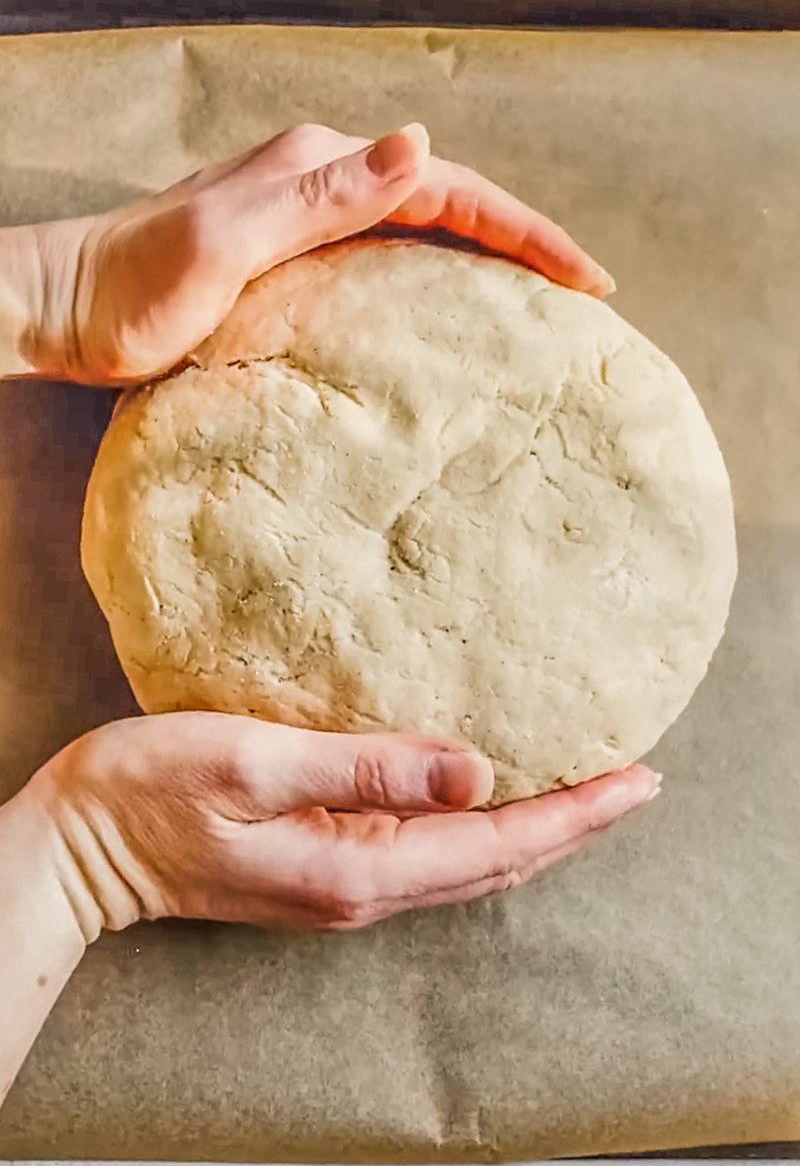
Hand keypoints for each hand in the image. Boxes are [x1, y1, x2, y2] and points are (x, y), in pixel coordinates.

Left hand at [28, 122, 613, 385]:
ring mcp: (304, 219)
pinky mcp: (289, 258)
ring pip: (420, 230)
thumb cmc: (135, 287)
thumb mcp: (228, 239)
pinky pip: (384, 259)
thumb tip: (417, 143)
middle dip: (520, 240)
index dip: (523, 230)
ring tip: (538, 303)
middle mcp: (319, 183)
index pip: (448, 189)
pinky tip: (449, 314)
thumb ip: (321, 195)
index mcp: (318, 171)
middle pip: (446, 201)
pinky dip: (432, 279)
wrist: (66, 308)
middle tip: (581, 291)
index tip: (583, 277)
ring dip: (484, 259)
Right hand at [29, 712, 657, 935]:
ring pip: (469, 861)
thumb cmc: (152, 792)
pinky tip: (492, 794)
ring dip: (534, 825)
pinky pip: (430, 851)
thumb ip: (366, 769)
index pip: (496, 846)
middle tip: (637, 780)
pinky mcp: (326, 863)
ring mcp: (344, 882)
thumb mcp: (257, 764)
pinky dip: (481, 824)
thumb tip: (475, 770)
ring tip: (588, 790)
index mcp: (358, 868)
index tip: (637, 780)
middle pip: (497, 862)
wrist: (82, 845)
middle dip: (572, 824)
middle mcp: (363, 888)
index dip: (573, 815)